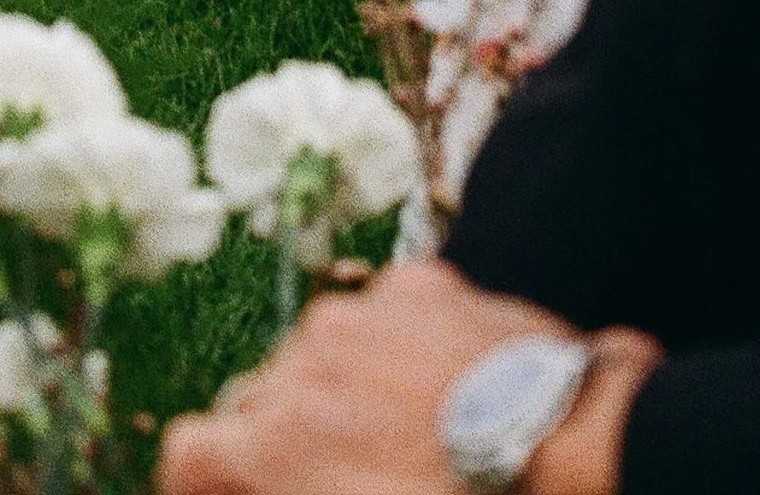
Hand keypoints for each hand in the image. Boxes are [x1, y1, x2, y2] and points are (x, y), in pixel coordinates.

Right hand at [158, 265, 658, 494]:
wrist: (569, 450)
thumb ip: (291, 486)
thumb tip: (260, 475)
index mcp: (279, 437)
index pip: (191, 452)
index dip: (202, 483)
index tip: (225, 493)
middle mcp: (303, 360)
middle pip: (260, 403)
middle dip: (286, 441)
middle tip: (339, 476)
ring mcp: (361, 312)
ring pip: (321, 354)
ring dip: (342, 390)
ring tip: (409, 434)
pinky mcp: (421, 285)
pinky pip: (383, 315)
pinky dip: (398, 348)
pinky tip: (444, 389)